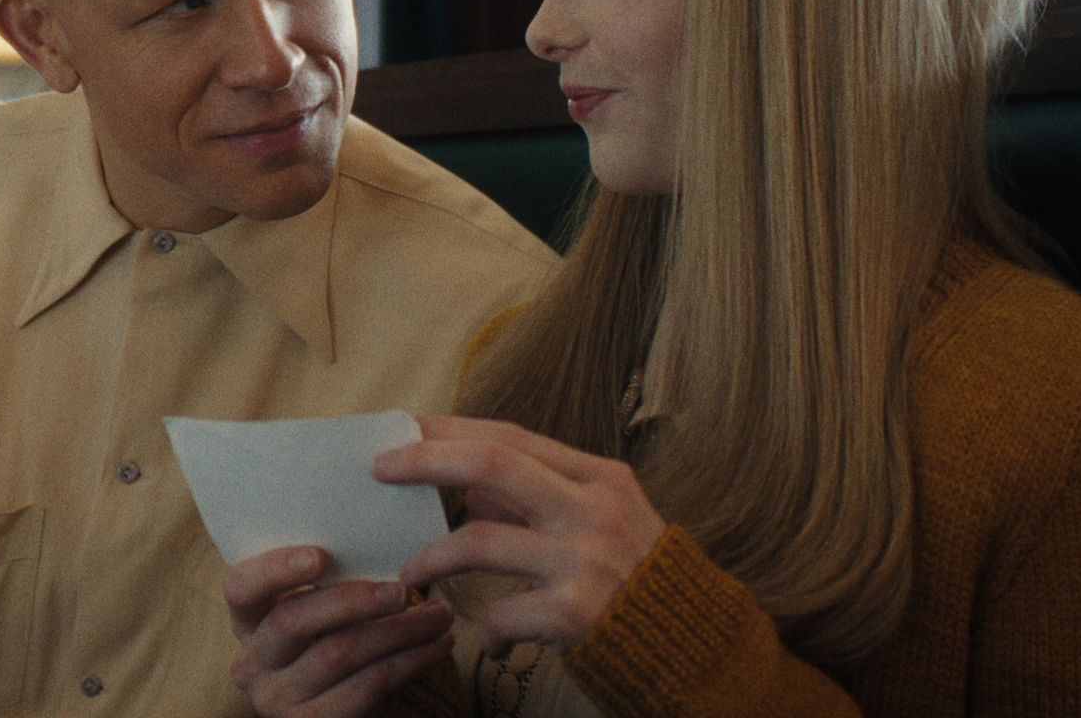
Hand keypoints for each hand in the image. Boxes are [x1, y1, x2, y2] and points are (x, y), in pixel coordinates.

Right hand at [224, 545, 456, 716]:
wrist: (344, 704)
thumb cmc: (336, 634)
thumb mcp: (320, 606)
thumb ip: (330, 573)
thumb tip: (378, 528)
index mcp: (247, 617)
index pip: (240, 587)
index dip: (276, 570)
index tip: (320, 556)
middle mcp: (251, 660)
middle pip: (293, 621)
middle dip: (355, 600)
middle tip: (404, 588)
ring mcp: (276, 698)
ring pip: (339, 653)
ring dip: (399, 631)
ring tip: (440, 614)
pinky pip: (366, 687)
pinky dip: (409, 662)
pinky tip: (437, 645)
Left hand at [372, 415, 665, 657]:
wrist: (700, 650)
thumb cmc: (640, 583)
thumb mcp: (604, 523)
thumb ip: (543, 498)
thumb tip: (469, 484)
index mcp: (600, 479)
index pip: (511, 437)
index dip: (451, 430)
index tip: (405, 428)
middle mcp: (594, 509)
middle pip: (492, 463)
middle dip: (426, 461)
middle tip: (380, 470)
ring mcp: (585, 560)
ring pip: (480, 540)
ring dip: (433, 557)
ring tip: (409, 573)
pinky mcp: (575, 613)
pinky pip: (500, 613)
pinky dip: (486, 631)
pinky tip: (490, 642)